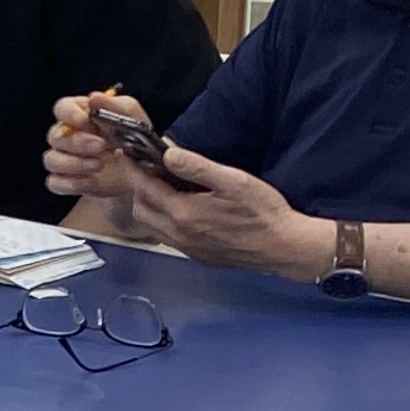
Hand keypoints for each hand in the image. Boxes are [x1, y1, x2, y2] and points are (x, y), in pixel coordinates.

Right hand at [43, 92, 144, 206]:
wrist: (144, 174)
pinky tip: (92, 181)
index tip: (84, 120)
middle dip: (78, 142)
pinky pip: (55, 182)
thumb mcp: (133, 119)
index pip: (62, 108)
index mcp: (81, 115)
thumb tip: (94, 97)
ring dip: (74, 163)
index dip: (68, 113)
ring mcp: (66, 160)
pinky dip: (71, 183)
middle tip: (101, 146)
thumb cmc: (135, 140)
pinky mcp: (68, 181)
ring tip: (99, 165)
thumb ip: (115, 107)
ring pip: (51, 159)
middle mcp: (68, 136)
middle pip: (55, 136)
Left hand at [108, 144, 322, 277]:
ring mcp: (187, 248)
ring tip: (160, 186)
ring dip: (148, 205)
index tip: (125, 154)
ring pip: (152, 226)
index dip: (132, 169)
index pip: (144, 188)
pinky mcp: (198, 256)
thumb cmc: (263, 212)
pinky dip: (162, 220)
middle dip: (137, 187)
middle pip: (141, 209)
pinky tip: (179, 208)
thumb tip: (168, 154)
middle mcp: (179, 234)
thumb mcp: (233, 181)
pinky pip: (167, 237)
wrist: (284, 248)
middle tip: (144, 168)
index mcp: (184, 213)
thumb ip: (197, 167)